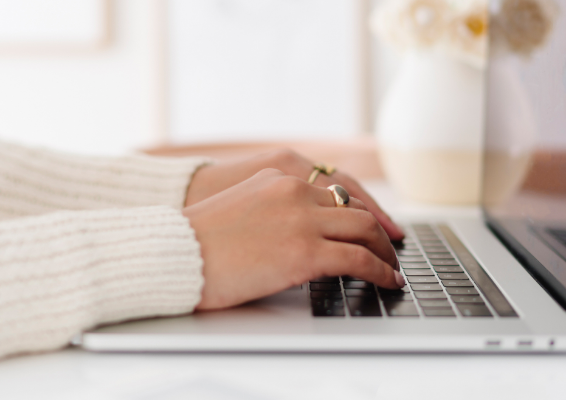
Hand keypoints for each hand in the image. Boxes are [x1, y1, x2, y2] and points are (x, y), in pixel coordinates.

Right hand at [184, 169, 403, 309]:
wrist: (174, 255)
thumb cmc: (196, 241)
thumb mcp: (240, 207)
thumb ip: (273, 209)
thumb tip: (297, 232)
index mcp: (278, 176)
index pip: (336, 188)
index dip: (363, 208)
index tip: (376, 223)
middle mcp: (295, 191)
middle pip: (356, 206)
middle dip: (379, 230)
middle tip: (391, 247)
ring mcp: (302, 220)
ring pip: (365, 230)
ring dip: (384, 251)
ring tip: (391, 269)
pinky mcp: (306, 252)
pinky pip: (359, 260)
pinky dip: (380, 272)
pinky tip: (386, 282)